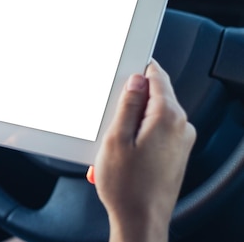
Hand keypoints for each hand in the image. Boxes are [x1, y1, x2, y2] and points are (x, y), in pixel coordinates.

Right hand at [89, 60, 195, 241]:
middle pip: (155, 96)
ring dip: (130, 124)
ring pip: (153, 116)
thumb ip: (128, 104)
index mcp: (168, 117)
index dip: (137, 70)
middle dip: (129, 104)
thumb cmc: (128, 187)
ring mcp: (181, 142)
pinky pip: (156, 133)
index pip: (156, 76)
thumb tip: (136, 81)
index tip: (123, 71)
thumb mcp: (116, 138)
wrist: (140, 221)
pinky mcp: (176, 154)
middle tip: (109, 122)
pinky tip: (121, 155)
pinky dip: (137, 138)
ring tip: (112, 146)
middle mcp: (181, 127)